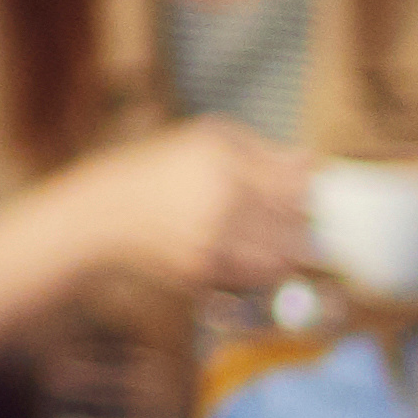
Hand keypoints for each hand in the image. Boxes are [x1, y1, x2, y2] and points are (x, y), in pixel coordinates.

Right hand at [96, 117, 315, 294]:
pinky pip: (252, 279)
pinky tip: (249, 253)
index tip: (306, 195)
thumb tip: (311, 163)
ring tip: (278, 240)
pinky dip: (262, 270)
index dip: (308, 195)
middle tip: (301, 222)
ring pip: (279, 260)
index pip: (295, 189)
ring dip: (287, 253)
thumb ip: (262, 150)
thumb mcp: (208, 138)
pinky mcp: (201, 272)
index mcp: (225, 164)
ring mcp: (210, 242)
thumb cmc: (159, 167)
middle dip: (303, 227)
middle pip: (294, 228)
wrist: (106, 213)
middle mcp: (220, 204)